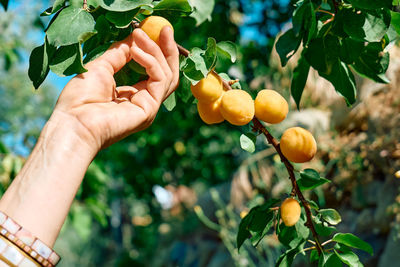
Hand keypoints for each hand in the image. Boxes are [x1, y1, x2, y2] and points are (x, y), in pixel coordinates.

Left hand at [53, 26, 178, 152]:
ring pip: (167, 75)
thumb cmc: (80, 99)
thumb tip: (135, 38)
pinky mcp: (150, 108)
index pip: (153, 72)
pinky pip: (159, 79)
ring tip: (142, 34)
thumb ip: (120, 54)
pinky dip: (150, 62)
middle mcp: (144, 102)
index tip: (151, 31)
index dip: (155, 51)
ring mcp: (149, 107)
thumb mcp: (101, 67)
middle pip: (166, 74)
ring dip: (157, 51)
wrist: (74, 123)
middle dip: (166, 50)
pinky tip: (136, 51)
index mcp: (132, 96)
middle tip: (165, 28)